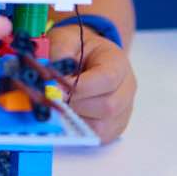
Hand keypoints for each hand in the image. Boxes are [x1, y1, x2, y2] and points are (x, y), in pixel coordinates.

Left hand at [48, 21, 135, 141]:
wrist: (88, 56)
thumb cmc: (77, 49)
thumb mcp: (66, 39)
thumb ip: (58, 53)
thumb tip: (50, 79)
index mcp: (118, 63)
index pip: (107, 79)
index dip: (79, 87)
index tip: (55, 87)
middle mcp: (126, 89)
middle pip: (107, 106)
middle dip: (74, 104)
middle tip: (53, 98)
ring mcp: (123, 111)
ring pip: (101, 125)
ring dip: (75, 118)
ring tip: (59, 105)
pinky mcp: (113, 127)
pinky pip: (97, 136)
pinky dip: (77, 128)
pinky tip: (67, 114)